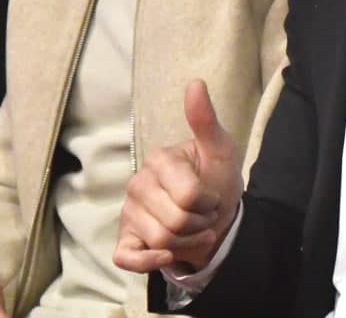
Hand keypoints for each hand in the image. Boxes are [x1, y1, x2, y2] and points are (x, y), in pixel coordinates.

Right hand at [114, 79, 243, 273]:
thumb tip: (196, 84)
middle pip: (174, 222)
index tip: (211, 196)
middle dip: (199, 224)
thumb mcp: (221, 150)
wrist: (214, 214)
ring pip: (160, 241)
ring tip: (194, 229)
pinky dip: (150, 261)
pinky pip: (128, 259)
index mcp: (159, 159)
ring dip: (187, 242)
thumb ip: (206, 121)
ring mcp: (129, 212)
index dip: (208, 202)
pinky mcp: (124, 239)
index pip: (188, 196)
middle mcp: (137, 183)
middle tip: (204, 215)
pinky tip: (167, 254)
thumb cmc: (216, 179)